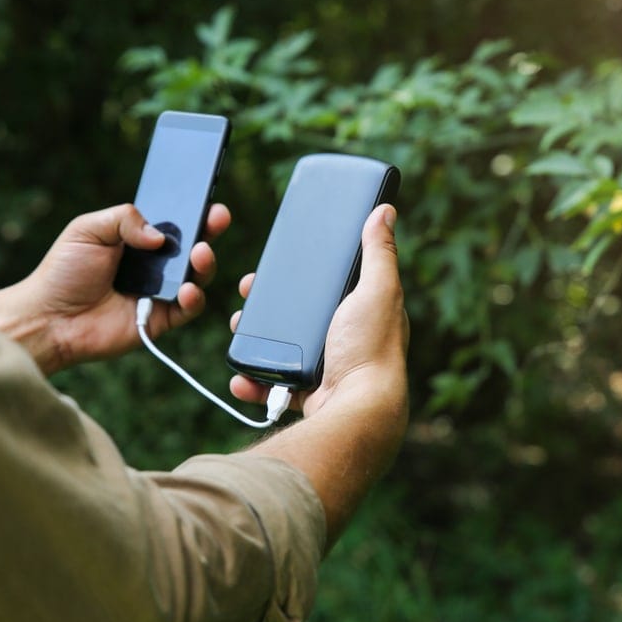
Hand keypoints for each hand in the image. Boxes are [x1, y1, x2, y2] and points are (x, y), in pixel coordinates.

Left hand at [0, 203, 230, 374]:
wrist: (49, 317)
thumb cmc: (63, 272)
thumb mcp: (88, 229)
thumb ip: (125, 218)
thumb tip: (160, 235)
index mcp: (137, 238)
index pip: (174, 222)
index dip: (193, 211)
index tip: (207, 200)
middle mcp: (153, 264)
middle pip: (192, 246)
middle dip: (209, 230)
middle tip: (217, 218)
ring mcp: (159, 292)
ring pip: (196, 276)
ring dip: (205, 263)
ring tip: (199, 254)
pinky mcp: (160, 320)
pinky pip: (188, 308)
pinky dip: (194, 298)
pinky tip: (186, 289)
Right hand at [229, 204, 408, 417]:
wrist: (357, 410)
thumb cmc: (372, 348)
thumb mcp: (378, 290)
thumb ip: (379, 252)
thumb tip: (385, 211)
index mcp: (363, 313)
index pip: (330, 286)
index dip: (303, 274)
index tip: (274, 264)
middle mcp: (346, 340)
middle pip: (299, 316)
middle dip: (267, 306)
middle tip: (246, 294)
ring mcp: (326, 369)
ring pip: (281, 349)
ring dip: (255, 341)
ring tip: (236, 330)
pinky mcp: (308, 395)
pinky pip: (273, 386)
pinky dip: (254, 382)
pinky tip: (242, 375)